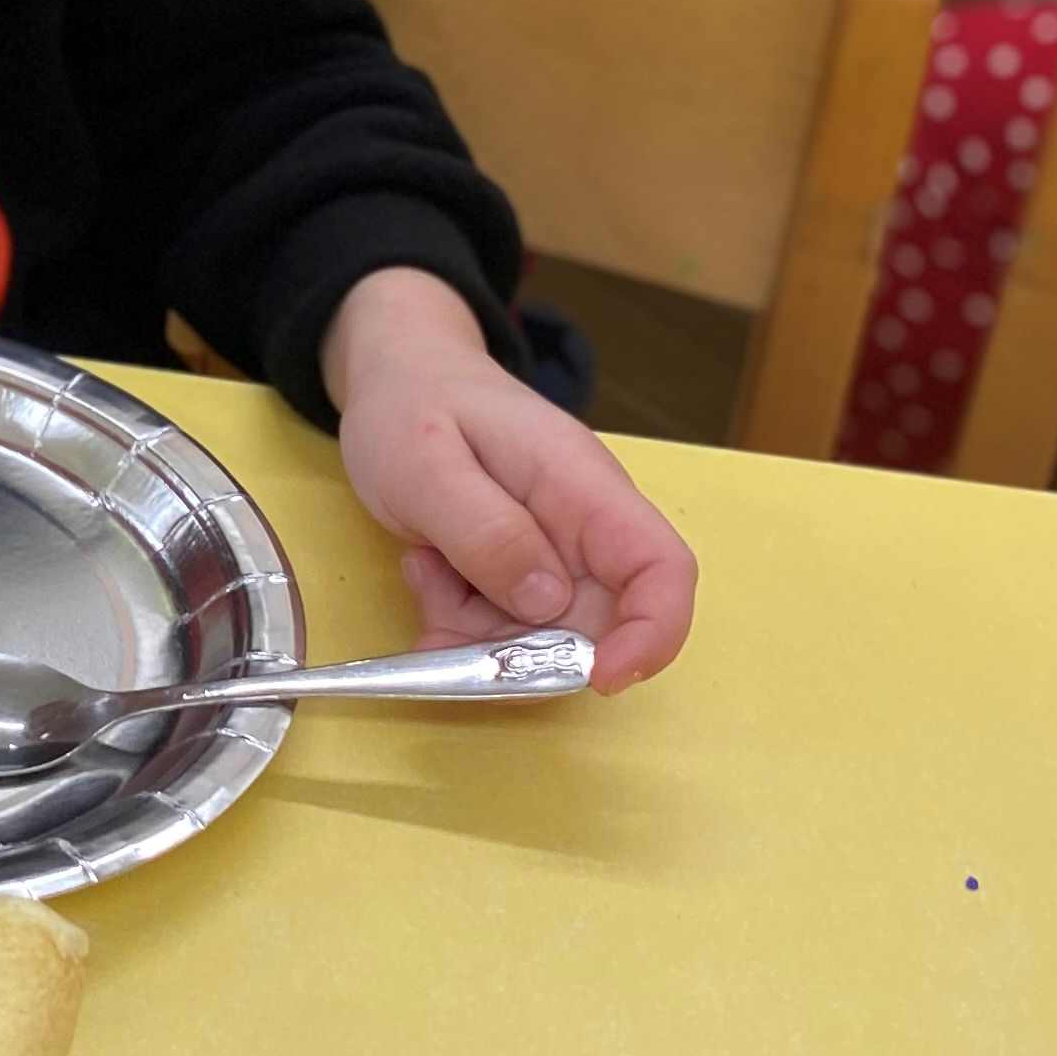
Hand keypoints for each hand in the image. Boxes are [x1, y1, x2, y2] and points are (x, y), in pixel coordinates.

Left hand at [323, 267, 695, 691]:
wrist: (395, 376)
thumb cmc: (412, 405)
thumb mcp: (427, 465)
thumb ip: (486, 530)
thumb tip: (546, 602)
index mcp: (582, 486)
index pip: (661, 567)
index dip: (652, 633)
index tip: (601, 679)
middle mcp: (582, 526)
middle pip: (597, 621)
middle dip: (529, 649)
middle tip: (451, 623)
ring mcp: (552, 552)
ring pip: (543, 635)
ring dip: (479, 632)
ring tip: (426, 572)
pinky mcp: (517, 572)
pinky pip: (505, 626)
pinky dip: (461, 621)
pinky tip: (425, 571)